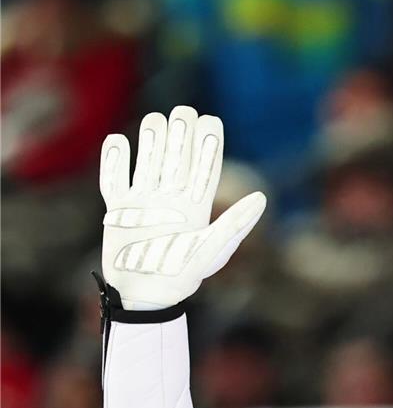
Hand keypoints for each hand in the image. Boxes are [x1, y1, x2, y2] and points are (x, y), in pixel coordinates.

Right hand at [100, 106, 265, 309]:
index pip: (204, 168)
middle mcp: (171, 200)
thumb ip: (235, 223)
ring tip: (156, 120)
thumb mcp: (213, 250)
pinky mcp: (118, 210)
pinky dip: (115, 161)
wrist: (146, 297)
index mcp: (196, 207)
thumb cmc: (183, 276)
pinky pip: (115, 180)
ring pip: (148, 162)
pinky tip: (119, 141)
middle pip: (176, 158)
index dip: (208, 144)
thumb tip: (261, 198)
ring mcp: (144, 203)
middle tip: (183, 111)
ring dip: (151, 141)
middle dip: (180, 134)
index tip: (211, 120)